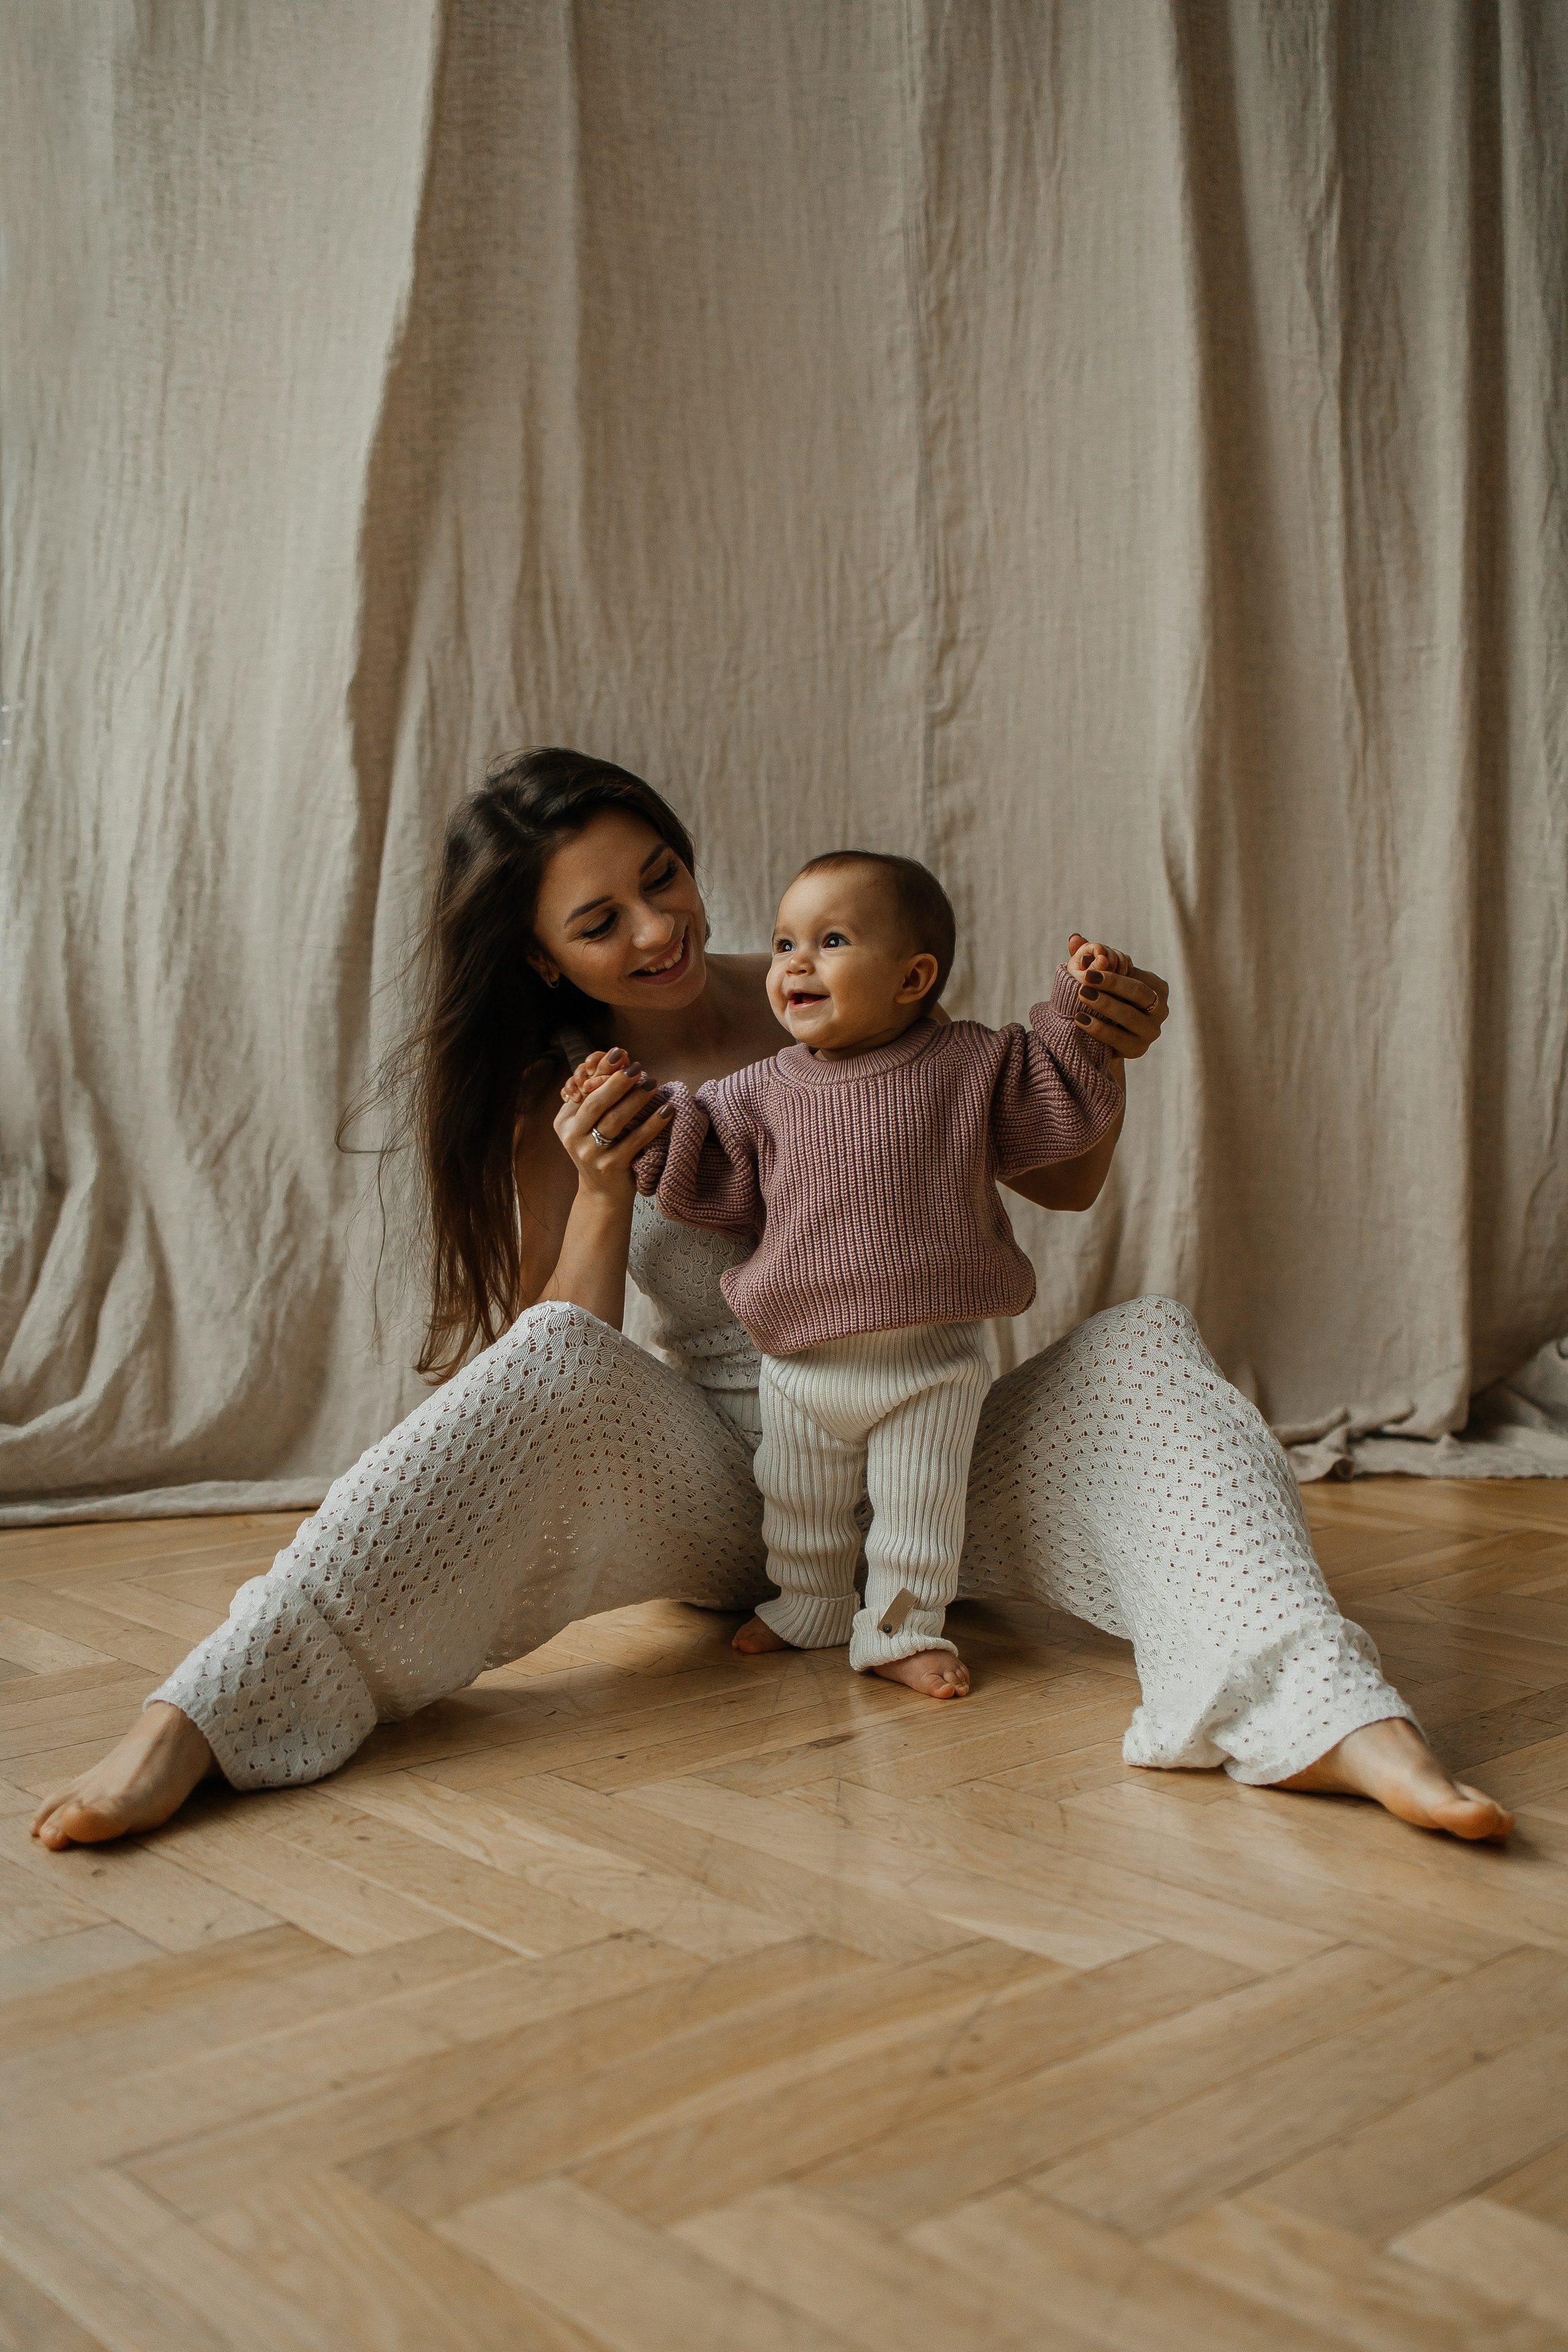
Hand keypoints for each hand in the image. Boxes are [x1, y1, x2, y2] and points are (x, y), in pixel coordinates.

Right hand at [553, 1046, 672, 1194]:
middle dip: (617, 1082)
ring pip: (615, 1120)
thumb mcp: (591, 1124)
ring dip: (636, 1099)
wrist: (601, 1193)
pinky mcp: (610, 1167)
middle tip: (637, 1067)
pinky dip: (652, 1124)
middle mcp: (572, 1137)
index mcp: (565, 1121)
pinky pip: (635, 1141)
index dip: (601, 1070)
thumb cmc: (600, 1149)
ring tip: (653, 1084)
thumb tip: (617, 1058)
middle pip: (596, 1103)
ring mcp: (590, 1154)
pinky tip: (667, 1111)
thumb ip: (597, 1095)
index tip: (620, 1053)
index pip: (583, 1090)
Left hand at [1066, 934, 1168, 1060]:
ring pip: (1131, 1017)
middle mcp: (1161, 1009)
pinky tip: (1080, 1019)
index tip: (1089, 967)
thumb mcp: (1103, 978)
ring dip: (1106, 1006)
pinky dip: (1100, 1029)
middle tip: (1086, 979)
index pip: (1137, 977)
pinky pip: (1119, 1039)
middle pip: (1139, 994)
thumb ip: (1091, 958)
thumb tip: (1074, 937)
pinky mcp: (1138, 1050)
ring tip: (1082, 996)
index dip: (1114, 972)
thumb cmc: (1106, 999)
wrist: (1104, 1036)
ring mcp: (1152, 1032)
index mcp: (1157, 988)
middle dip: (1113, 985)